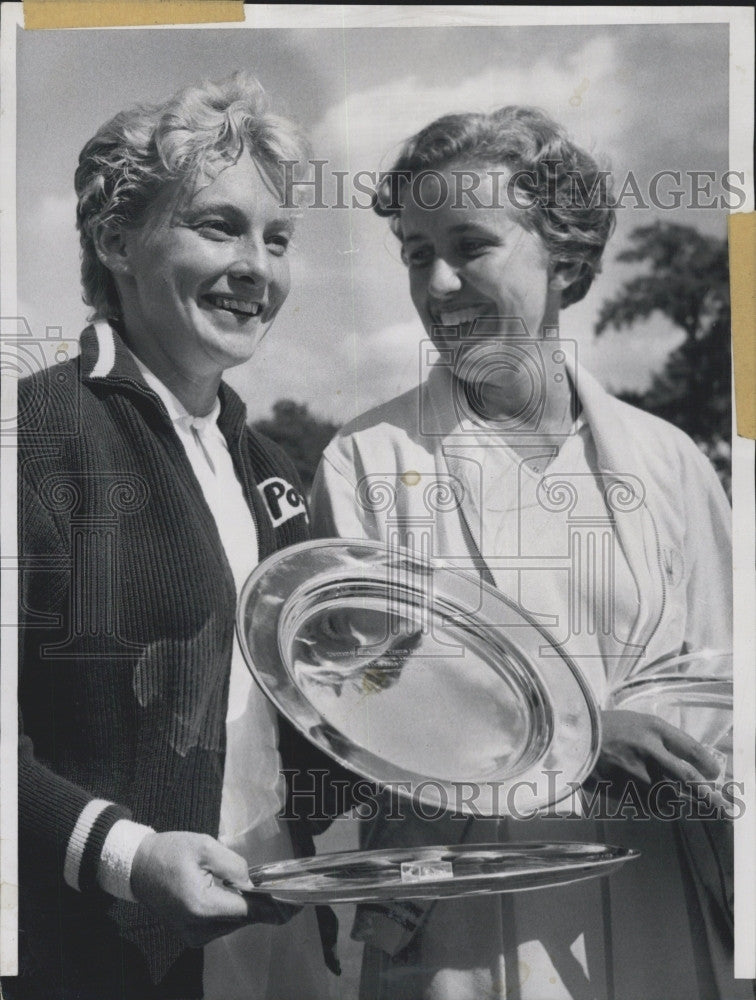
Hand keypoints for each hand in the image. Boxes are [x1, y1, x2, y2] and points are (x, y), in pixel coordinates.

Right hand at [130, 831, 298, 946]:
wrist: (137, 867)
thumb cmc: (170, 851)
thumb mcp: (205, 846)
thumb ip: (235, 865)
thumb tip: (254, 882)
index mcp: (203, 906)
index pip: (251, 911)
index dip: (277, 906)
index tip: (299, 902)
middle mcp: (200, 928)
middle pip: (247, 918)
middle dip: (266, 902)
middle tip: (285, 886)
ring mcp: (195, 936)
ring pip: (237, 922)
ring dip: (250, 905)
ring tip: (260, 885)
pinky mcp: (193, 935)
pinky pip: (224, 923)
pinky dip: (236, 909)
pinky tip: (239, 892)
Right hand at [590, 709, 724, 809]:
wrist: (575, 738)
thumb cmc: (612, 727)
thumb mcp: (642, 722)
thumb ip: (668, 739)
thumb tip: (696, 763)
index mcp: (654, 730)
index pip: (692, 751)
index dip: (709, 766)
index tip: (714, 774)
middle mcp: (649, 753)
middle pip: (689, 781)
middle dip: (708, 796)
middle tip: (719, 805)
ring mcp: (637, 775)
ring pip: (673, 799)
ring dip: (686, 805)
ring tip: (692, 806)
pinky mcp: (625, 792)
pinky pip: (653, 807)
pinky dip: (663, 808)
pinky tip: (665, 805)